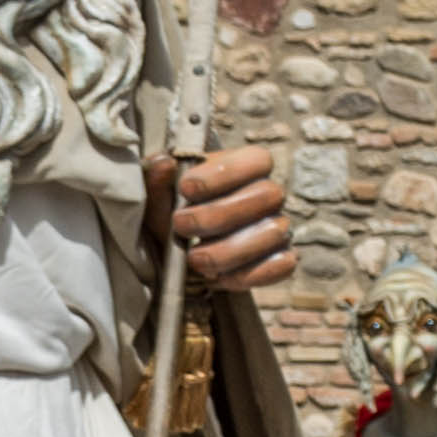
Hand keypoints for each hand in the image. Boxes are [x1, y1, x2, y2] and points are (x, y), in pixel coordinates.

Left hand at [167, 145, 292, 290]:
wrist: (170, 256)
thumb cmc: (168, 215)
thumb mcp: (155, 196)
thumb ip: (155, 178)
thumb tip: (165, 162)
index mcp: (244, 168)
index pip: (258, 159)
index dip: (227, 171)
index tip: (186, 189)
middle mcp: (267, 195)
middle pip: (268, 194)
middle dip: (220, 214)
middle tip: (181, 226)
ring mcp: (277, 228)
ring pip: (273, 233)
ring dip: (229, 250)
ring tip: (195, 259)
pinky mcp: (280, 259)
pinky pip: (282, 265)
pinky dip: (248, 274)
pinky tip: (218, 277)